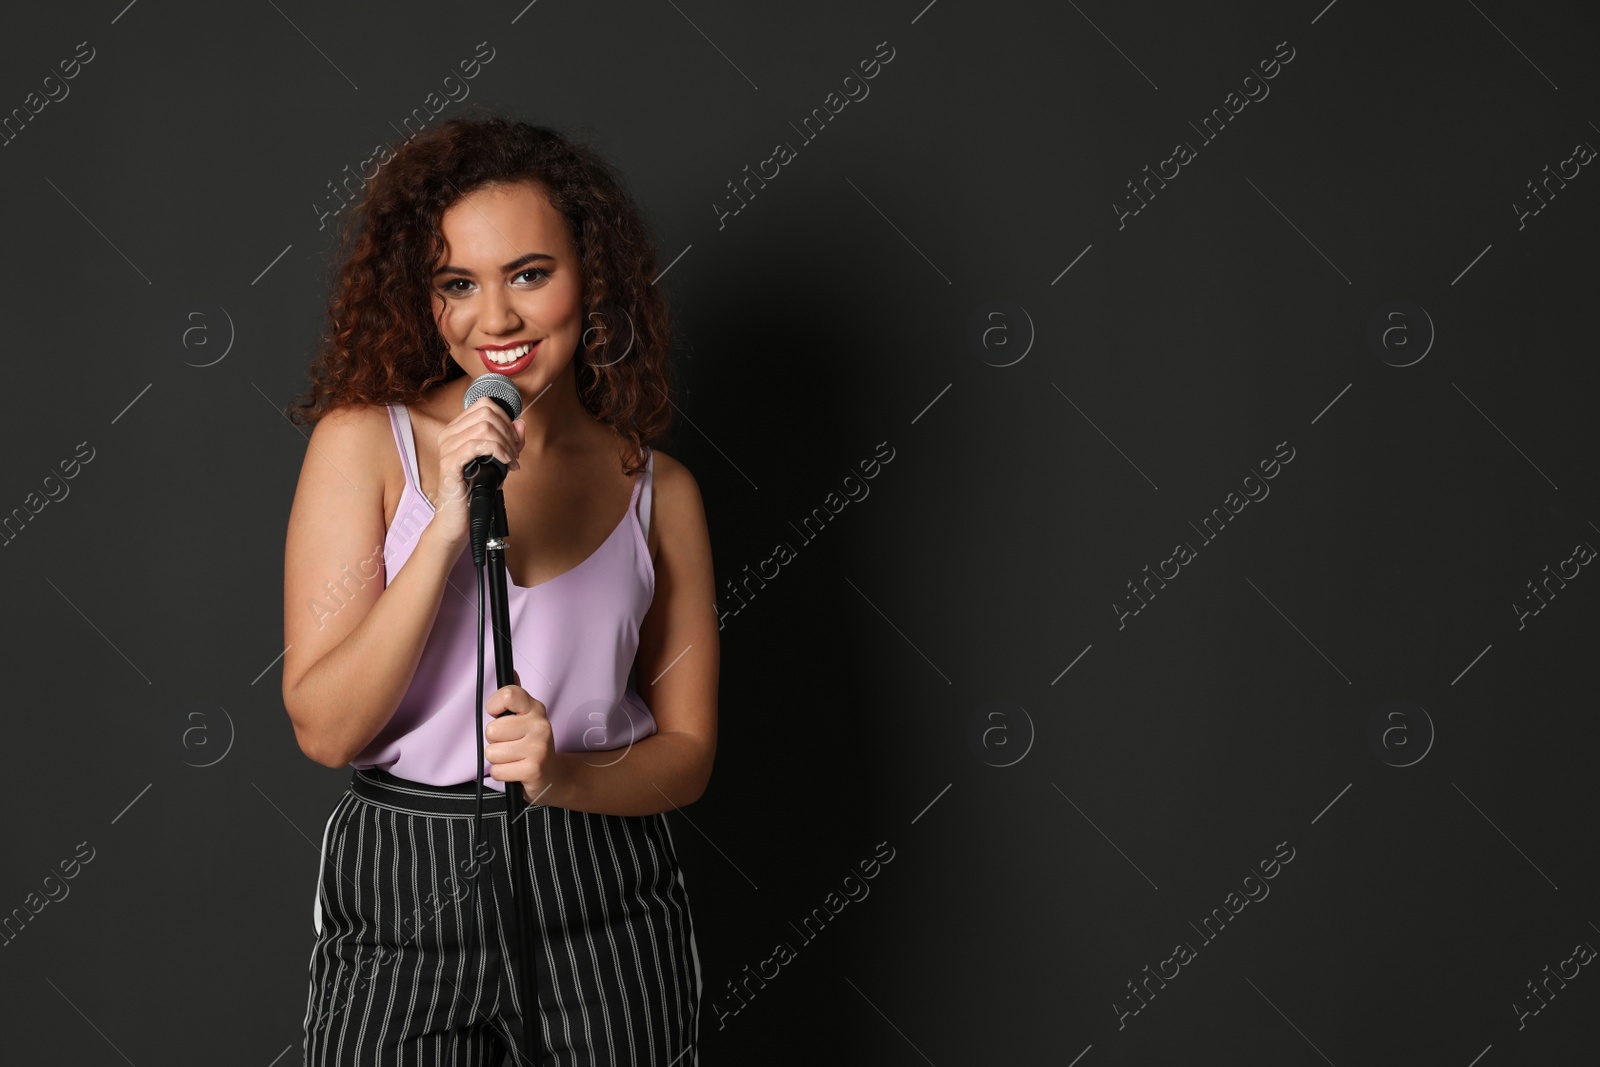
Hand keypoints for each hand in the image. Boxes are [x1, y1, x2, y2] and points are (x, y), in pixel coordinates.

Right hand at [431, 396, 524, 549]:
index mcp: (456, 430)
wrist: (459, 518)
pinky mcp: (450, 463)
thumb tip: (520, 422)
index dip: (506, 419)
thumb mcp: (497, 462)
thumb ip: (509, 442)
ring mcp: (447, 448)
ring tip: (511, 461)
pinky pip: (477, 445)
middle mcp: (448, 435)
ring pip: (484, 428)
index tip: (514, 441)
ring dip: (506, 444)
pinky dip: (498, 451)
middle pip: (486, 414)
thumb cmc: (475, 490)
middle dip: (508, 432)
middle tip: (515, 454)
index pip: (484, 405)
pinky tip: (505, 463)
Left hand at [484, 669, 564, 805]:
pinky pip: (498, 771)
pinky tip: (516, 770)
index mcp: (535, 708)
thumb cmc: (532, 745)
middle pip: (492, 730)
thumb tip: (511, 671)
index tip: (497, 714)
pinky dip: (503, 774)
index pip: (508, 695)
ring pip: (492, 752)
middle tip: (510, 744)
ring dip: (498, 759)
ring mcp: (538, 747)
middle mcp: (539, 724)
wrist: (553, 776)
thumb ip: (515, 698)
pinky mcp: (533, 769)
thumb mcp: (527, 718)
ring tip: (514, 758)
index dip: (494, 705)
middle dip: (495, 741)